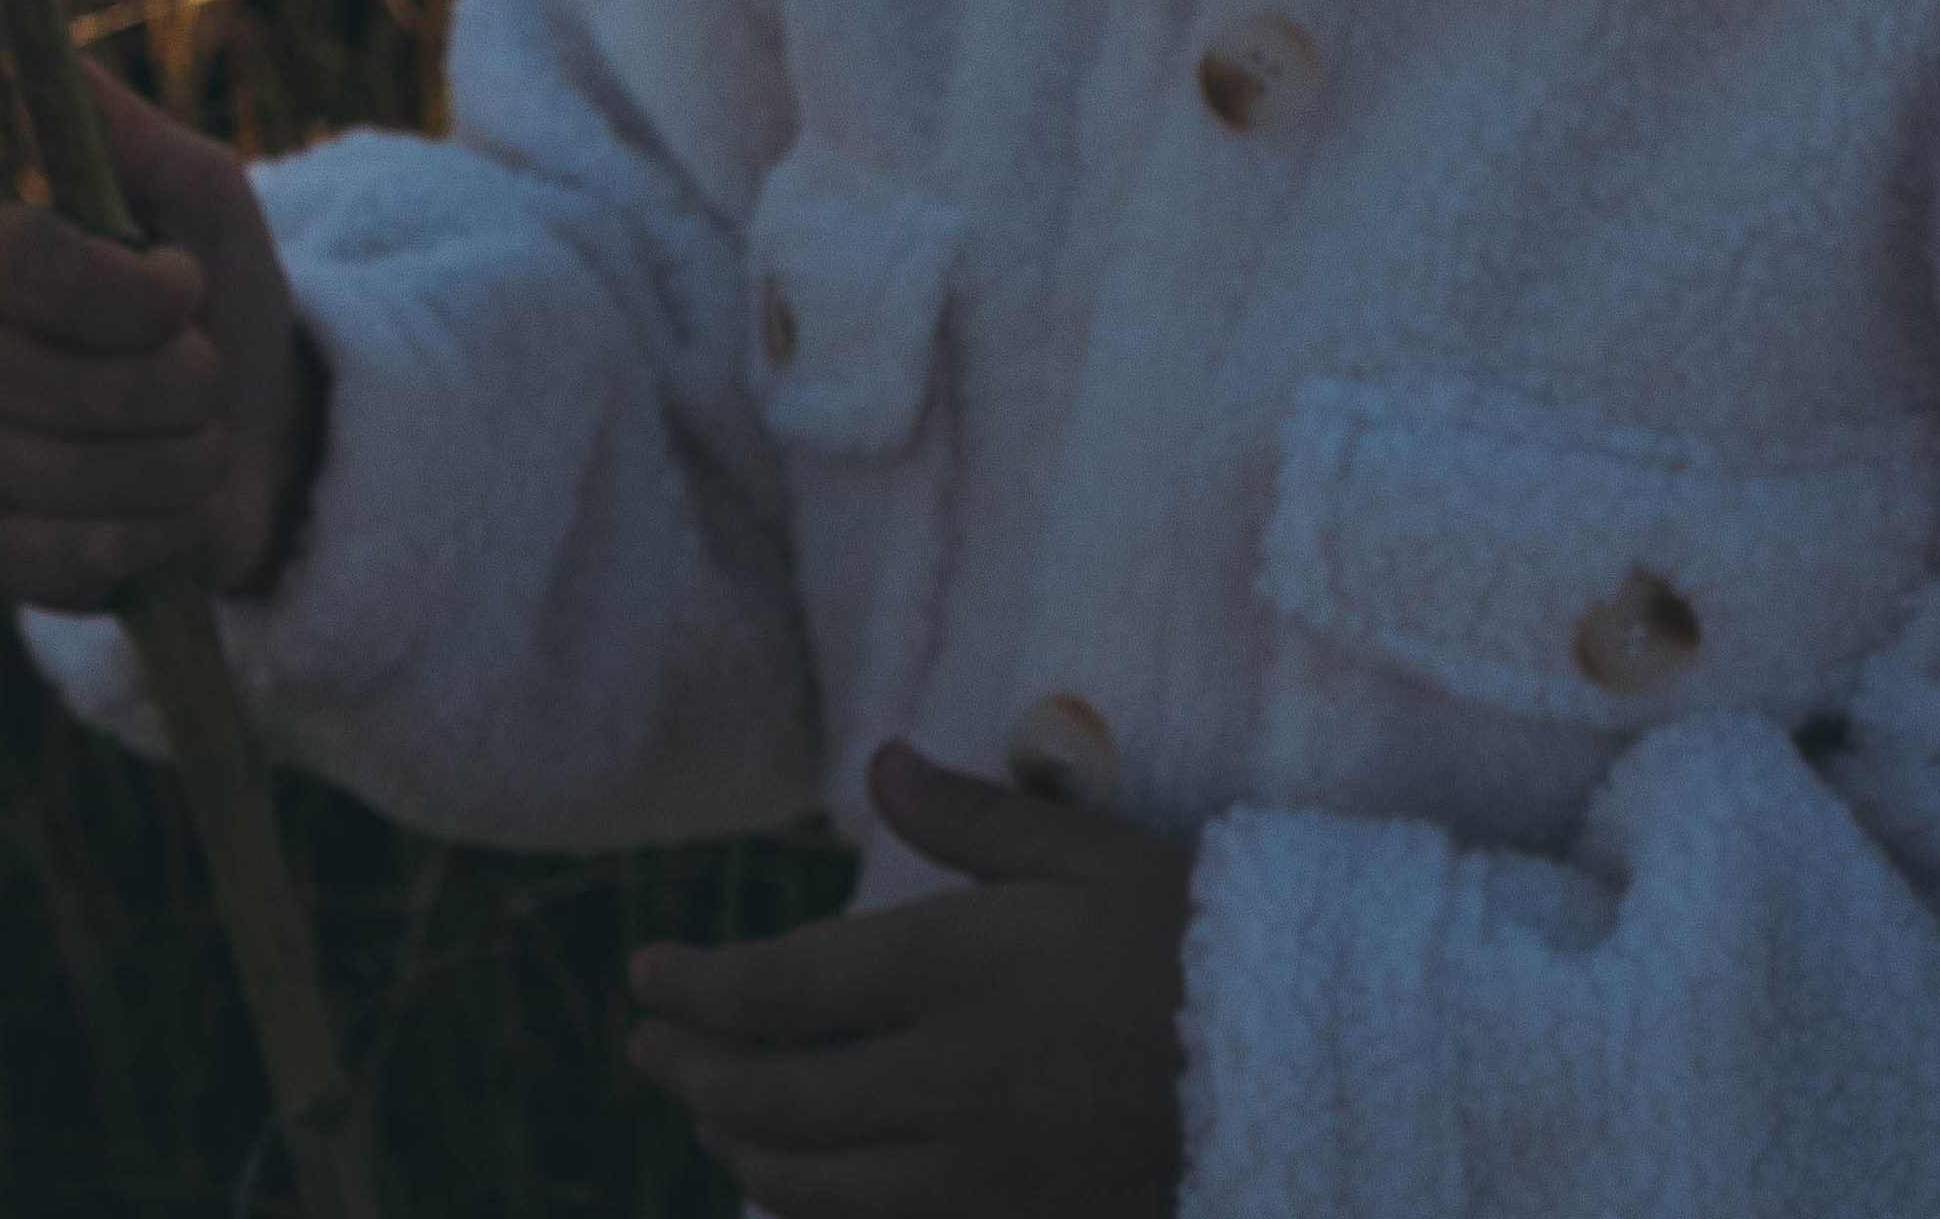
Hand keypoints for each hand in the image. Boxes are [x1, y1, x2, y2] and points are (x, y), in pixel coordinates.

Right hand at [0, 59, 322, 609]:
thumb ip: (132, 136)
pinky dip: (153, 538)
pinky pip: (70, 558)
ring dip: (185, 465)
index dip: (129, 291)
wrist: (257, 435)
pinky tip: (163, 517)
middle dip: (184, 387)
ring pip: (83, 475)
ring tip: (196, 445)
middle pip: (72, 383)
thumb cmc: (219, 304)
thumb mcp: (201, 200)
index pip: (25, 263)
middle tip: (204, 377)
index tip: (187, 289)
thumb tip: (62, 58)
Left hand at [624, 736, 1195, 1215]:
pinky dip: (816, 1216)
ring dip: (739, 1152)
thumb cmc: (1185, 934)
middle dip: (691, 1073)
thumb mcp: (1080, 850)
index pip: (779, 990)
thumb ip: (967, 817)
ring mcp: (979, 1175)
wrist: (1295, 1060)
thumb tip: (877, 765)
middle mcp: (947, 1082)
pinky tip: (796, 1189)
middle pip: (774, 1099)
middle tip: (650, 1047)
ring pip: (811, 1190)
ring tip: (709, 1115)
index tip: (645, 973)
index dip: (695, 988)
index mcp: (955, 970)